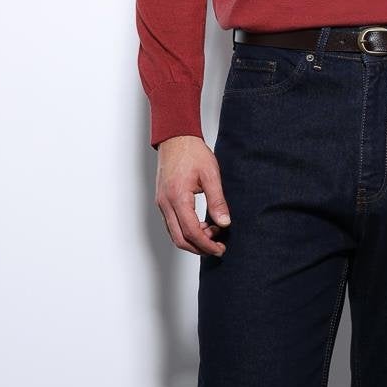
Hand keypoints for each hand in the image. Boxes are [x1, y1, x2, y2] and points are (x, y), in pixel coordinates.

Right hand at [154, 135, 231, 254]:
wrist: (176, 138)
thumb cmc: (192, 152)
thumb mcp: (211, 175)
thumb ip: (217, 201)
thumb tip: (224, 223)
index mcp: (178, 198)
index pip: (191, 232)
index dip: (207, 244)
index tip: (220, 248)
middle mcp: (165, 203)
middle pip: (179, 239)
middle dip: (199, 248)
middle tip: (217, 247)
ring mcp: (162, 203)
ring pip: (174, 233)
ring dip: (193, 239)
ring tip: (213, 233)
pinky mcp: (163, 201)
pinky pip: (172, 224)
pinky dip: (186, 230)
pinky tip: (201, 225)